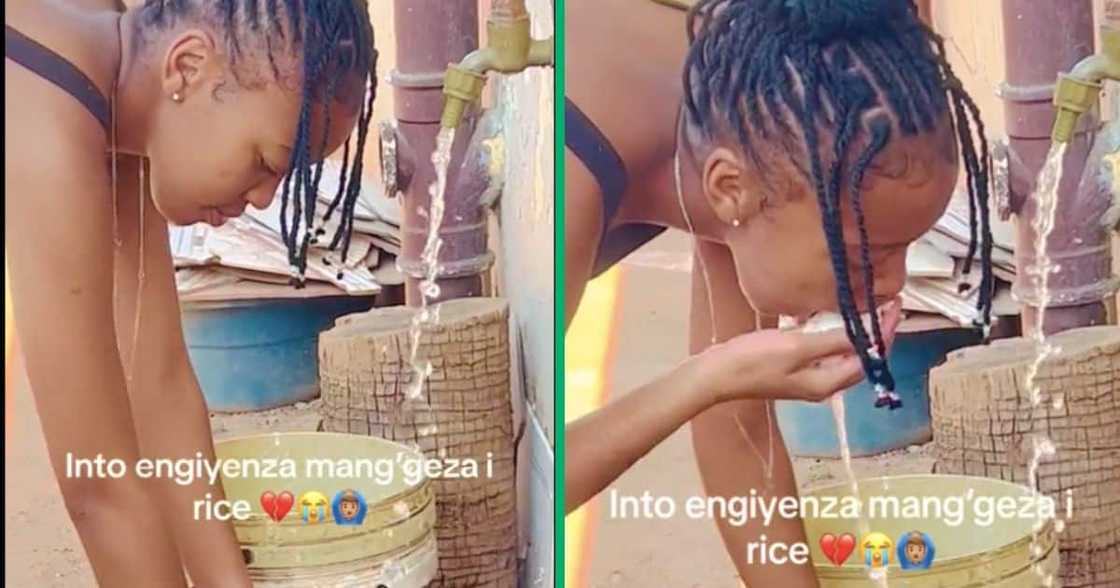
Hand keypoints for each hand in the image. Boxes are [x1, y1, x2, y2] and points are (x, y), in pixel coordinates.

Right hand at [691, 304, 901, 404]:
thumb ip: (832, 341)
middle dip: (874, 333)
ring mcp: (805, 376)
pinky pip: (822, 349)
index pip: (869, 358)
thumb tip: (867, 335)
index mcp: (826, 383)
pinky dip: (831, 332)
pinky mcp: (792, 366)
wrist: (714, 375)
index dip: (884, 333)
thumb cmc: (752, 362)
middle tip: (883, 303)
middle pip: (859, 358)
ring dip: (853, 331)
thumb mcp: (796, 346)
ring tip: (862, 306)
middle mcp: (821, 384)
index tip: (893, 305)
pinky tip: (827, 314)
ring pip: (841, 353)